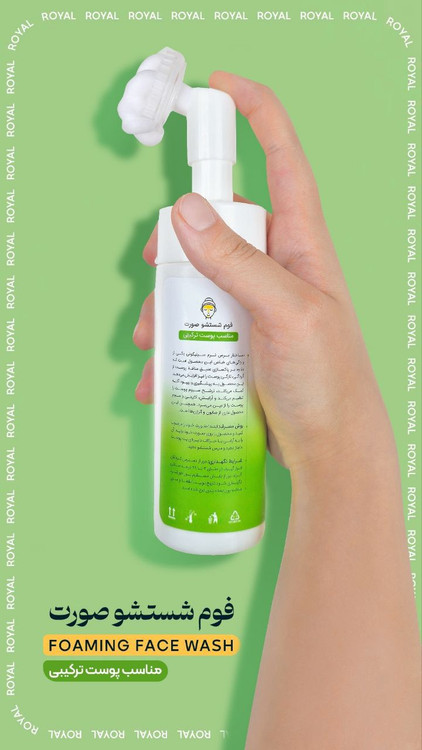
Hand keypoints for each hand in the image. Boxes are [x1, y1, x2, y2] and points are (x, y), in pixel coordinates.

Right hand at [134, 72, 389, 469]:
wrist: (329, 449)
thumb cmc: (327, 381)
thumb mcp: (285, 313)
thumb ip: (238, 261)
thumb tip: (187, 210)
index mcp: (301, 243)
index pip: (282, 159)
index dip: (255, 114)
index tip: (219, 86)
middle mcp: (277, 263)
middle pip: (217, 221)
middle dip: (177, 240)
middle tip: (153, 267)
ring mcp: (255, 300)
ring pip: (197, 274)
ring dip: (166, 302)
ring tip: (151, 344)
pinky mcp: (238, 335)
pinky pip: (196, 320)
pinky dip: (172, 342)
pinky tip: (159, 376)